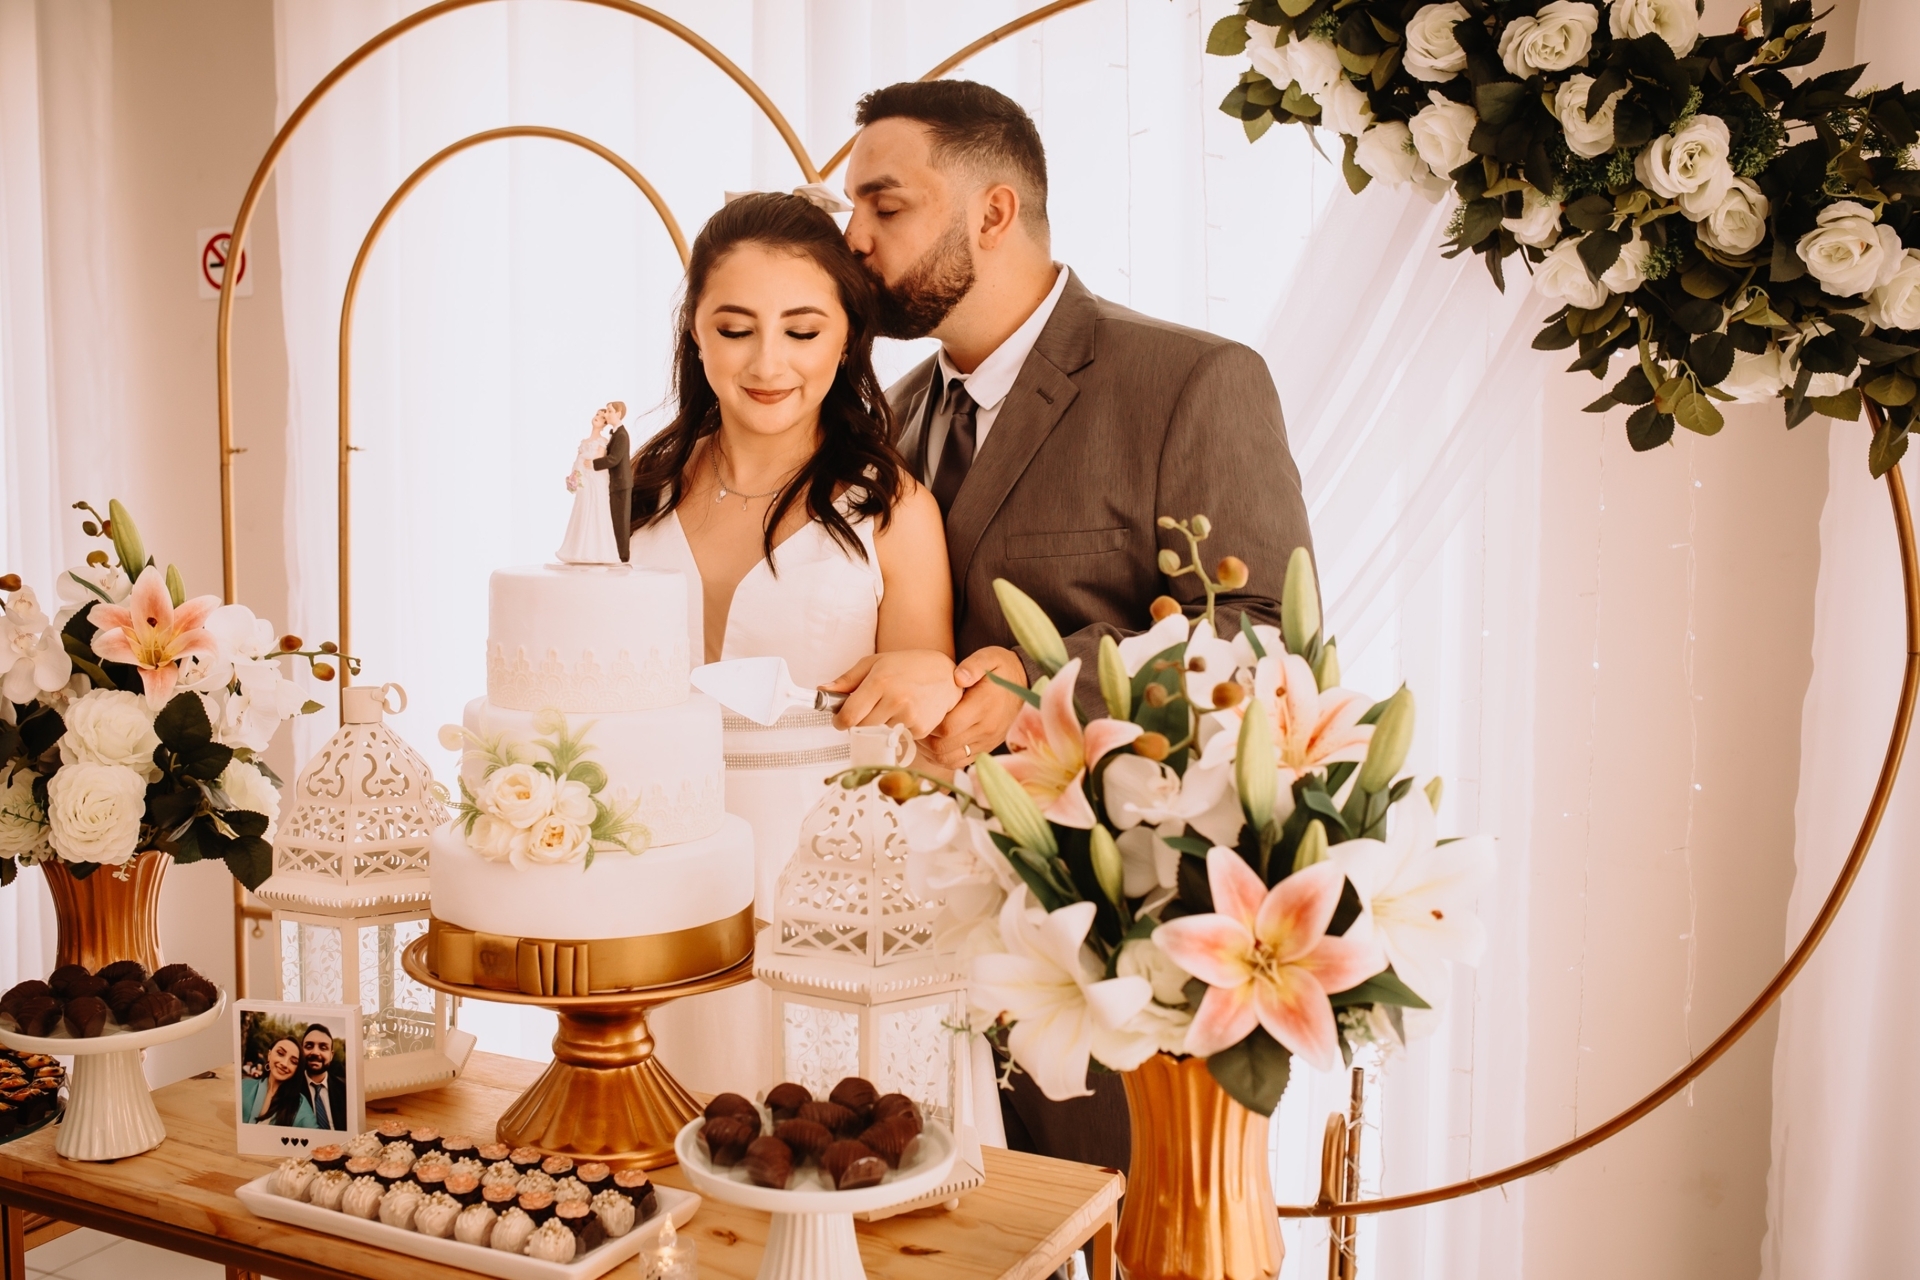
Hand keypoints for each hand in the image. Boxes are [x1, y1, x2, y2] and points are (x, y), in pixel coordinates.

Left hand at [822, 649, 963, 738]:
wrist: (946, 675)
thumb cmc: (908, 666)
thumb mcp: (875, 663)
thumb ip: (847, 679)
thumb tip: (822, 690)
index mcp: (879, 682)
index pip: (848, 716)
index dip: (840, 721)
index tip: (840, 719)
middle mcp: (894, 700)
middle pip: (862, 726)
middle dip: (862, 718)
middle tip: (874, 704)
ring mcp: (909, 716)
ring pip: (879, 731)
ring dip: (882, 721)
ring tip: (896, 702)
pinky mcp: (921, 728)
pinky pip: (898, 734)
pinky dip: (899, 726)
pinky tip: (910, 710)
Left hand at [921, 646, 1026, 767]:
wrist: (1024, 683)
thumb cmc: (1000, 669)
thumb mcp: (989, 657)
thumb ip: (973, 665)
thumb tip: (958, 677)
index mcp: (983, 707)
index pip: (947, 728)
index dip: (928, 725)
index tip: (920, 713)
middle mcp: (985, 729)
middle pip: (944, 747)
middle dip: (924, 740)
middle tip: (914, 725)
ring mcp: (986, 742)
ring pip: (949, 760)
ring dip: (930, 752)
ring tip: (921, 735)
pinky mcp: (986, 748)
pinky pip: (959, 762)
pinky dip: (942, 758)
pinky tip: (934, 744)